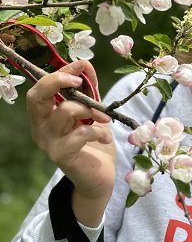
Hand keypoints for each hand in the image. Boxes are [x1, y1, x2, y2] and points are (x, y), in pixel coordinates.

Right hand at [26, 60, 115, 225]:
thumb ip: (87, 90)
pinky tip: (106, 137)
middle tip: (80, 83)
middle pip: (36, 96)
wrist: (99, 176)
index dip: (59, 73)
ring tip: (103, 118)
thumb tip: (85, 65)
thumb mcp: (90, 110)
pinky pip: (81, 133)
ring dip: (90, 109)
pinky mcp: (61, 155)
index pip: (39, 88)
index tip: (82, 67)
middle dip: (59, 81)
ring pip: (65, 111)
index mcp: (45, 114)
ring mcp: (48, 142)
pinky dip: (99, 130)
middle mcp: (40, 127)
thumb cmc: (93, 140)